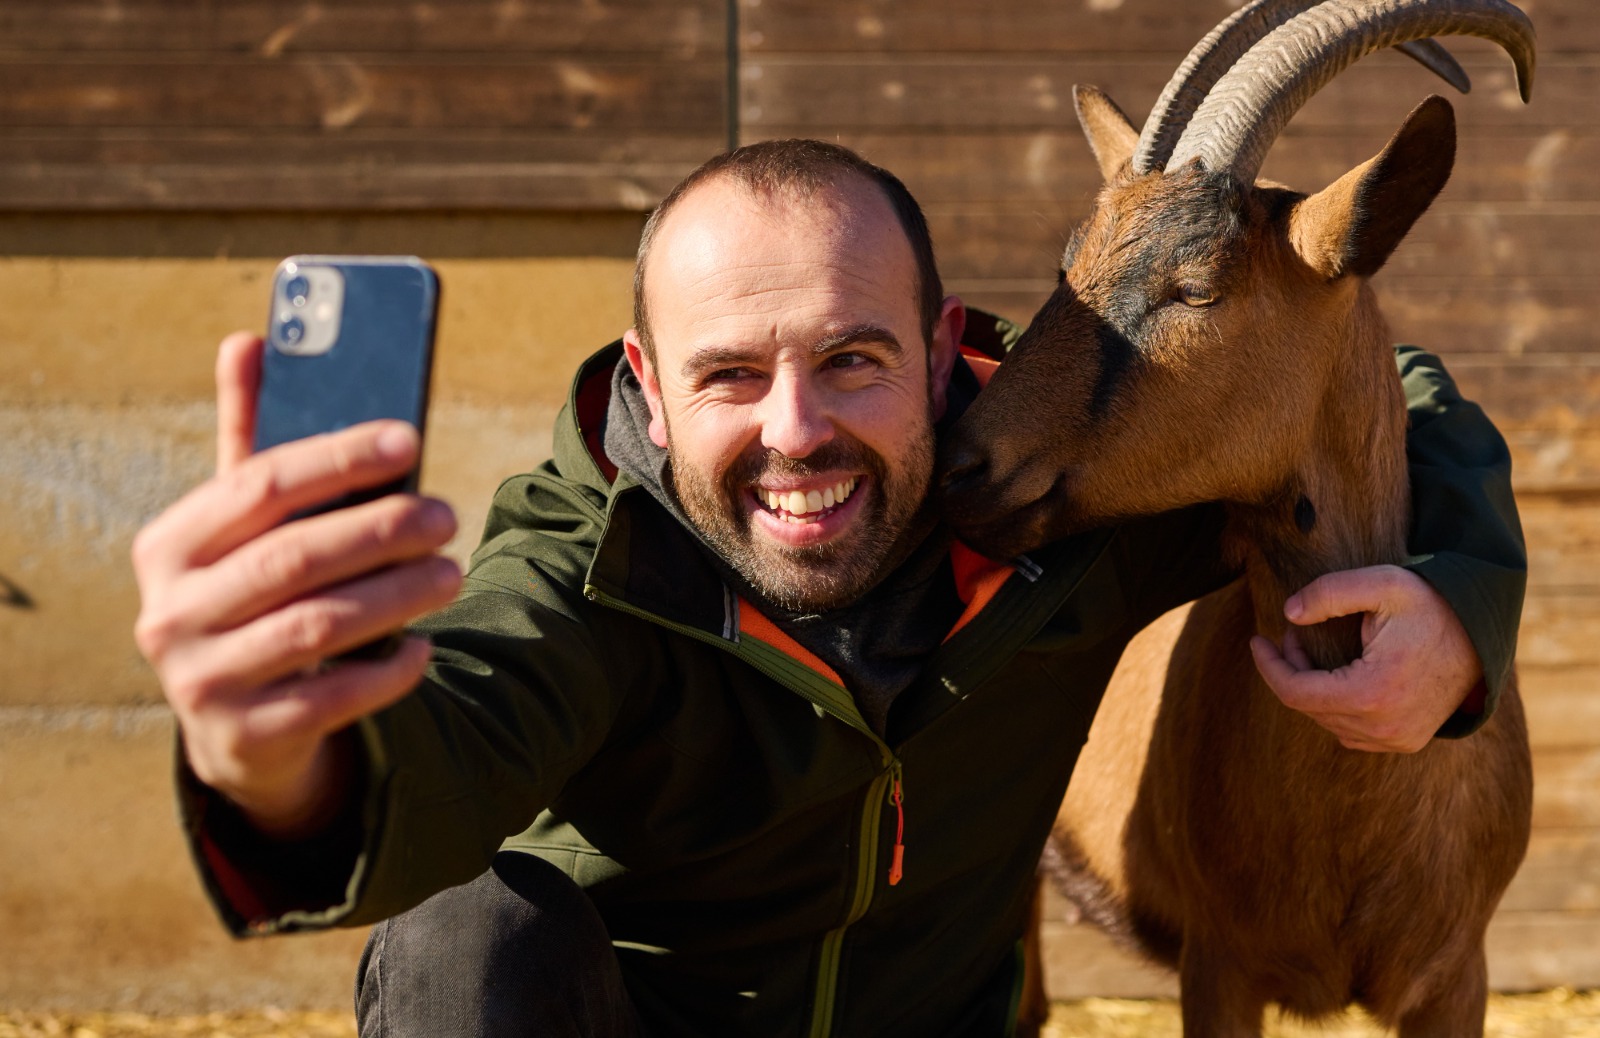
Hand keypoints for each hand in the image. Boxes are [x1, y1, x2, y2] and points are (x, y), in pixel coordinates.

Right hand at [132, 333, 461, 835]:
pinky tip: (424, 647)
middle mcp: (169, 613)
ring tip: (452, 571)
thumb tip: (251, 337)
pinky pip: (332, 698)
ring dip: (397, 595)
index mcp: (168, 544)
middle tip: (448, 515)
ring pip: (317, 626)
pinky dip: (387, 670)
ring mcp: (200, 681)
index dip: (339, 457)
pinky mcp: (244, 737)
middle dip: (382, 530)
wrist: (235, 727)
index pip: (259, 484)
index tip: (410, 438)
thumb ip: (250, 440)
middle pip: (294, 557)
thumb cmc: (250, 596)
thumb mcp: (241, 526)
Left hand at [1248, 564, 1481, 752]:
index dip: (1269, 666)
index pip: (1296, 693)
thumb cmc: (1431, 604)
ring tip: (1310, 650)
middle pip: (1309, 708)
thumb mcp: (1382, 584)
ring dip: (1310, 687)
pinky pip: (1350, 732)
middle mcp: (1384, 728)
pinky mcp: (1406, 741)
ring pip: (1327, 721)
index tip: (1256, 640)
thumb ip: (1330, 593)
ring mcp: (1397, 740)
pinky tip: (1334, 677)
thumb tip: (1289, 613)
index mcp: (1372, 693)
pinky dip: (1333, 706)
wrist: (1482, 633)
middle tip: (1291, 635)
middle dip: (1289, 670)